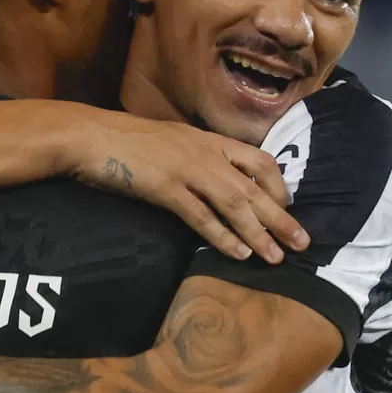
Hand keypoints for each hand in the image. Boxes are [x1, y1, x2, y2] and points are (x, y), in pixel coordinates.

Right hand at [68, 111, 306, 263]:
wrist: (89, 136)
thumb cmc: (122, 141)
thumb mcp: (168, 142)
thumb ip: (193, 157)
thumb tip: (207, 180)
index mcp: (207, 140)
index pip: (259, 161)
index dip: (277, 187)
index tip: (284, 207)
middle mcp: (204, 153)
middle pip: (254, 187)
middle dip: (281, 217)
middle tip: (302, 242)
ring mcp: (186, 170)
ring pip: (235, 204)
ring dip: (259, 233)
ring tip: (277, 257)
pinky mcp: (166, 188)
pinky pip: (202, 217)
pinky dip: (223, 236)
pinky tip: (239, 253)